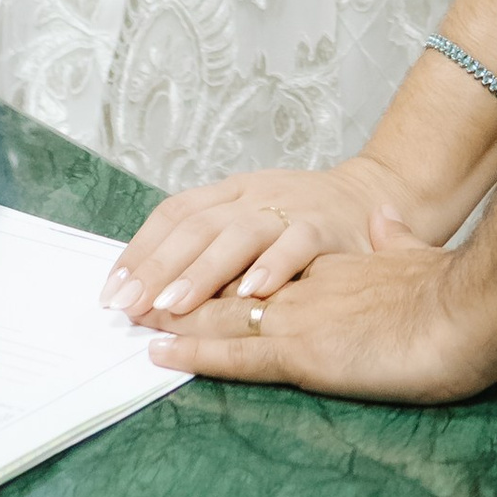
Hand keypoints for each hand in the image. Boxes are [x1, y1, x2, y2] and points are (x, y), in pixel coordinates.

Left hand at [105, 156, 430, 325]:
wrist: (383, 191)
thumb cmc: (314, 222)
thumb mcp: (261, 221)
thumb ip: (220, 247)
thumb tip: (153, 280)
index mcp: (236, 193)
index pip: (176, 214)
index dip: (141, 250)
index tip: (112, 290)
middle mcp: (257, 195)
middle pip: (196, 227)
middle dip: (157, 267)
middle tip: (129, 306)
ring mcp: (293, 208)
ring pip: (237, 236)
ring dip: (201, 273)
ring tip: (173, 305)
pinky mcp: (329, 227)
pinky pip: (297, 246)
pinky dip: (273, 267)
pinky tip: (251, 295)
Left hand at [146, 213, 496, 402]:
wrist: (473, 307)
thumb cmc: (457, 293)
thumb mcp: (418, 257)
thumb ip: (397, 241)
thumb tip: (389, 222)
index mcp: (334, 271)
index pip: (262, 265)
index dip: (219, 270)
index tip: (183, 275)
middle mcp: (308, 288)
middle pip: (228, 283)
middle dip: (179, 289)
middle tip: (130, 295)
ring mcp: (302, 317)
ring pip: (221, 313)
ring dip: (173, 318)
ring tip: (129, 320)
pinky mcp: (306, 350)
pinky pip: (238, 353)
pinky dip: (195, 352)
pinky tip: (162, 353)